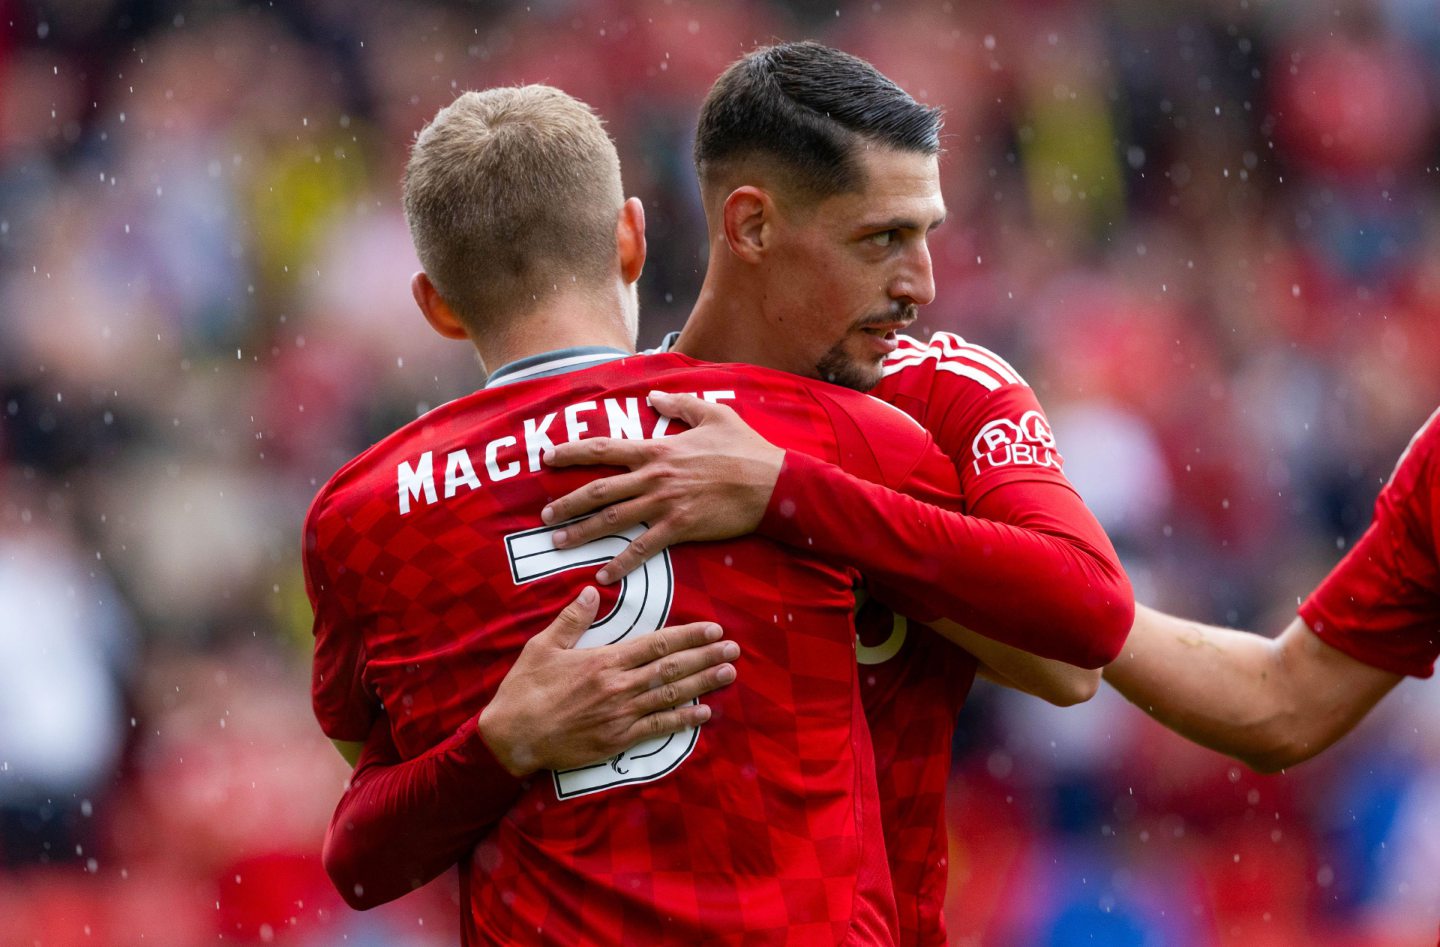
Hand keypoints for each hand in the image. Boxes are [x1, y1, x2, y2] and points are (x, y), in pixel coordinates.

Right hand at [477, 587, 739, 776]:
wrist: (512, 737)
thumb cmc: (525, 689)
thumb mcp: (544, 646)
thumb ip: (573, 619)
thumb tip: (594, 590)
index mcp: (604, 660)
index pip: (656, 644)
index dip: (687, 636)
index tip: (712, 629)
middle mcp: (619, 687)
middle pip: (671, 669)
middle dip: (705, 657)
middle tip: (733, 649)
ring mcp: (621, 715)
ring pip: (671, 696)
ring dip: (703, 684)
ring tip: (728, 674)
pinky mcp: (618, 740)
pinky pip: (658, 728)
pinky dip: (683, 720)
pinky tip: (704, 712)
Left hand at [539, 390, 784, 582]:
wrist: (771, 482)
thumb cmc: (745, 448)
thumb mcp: (713, 414)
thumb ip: (679, 405)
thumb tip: (653, 396)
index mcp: (657, 450)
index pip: (604, 449)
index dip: (572, 453)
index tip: (548, 458)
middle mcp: (653, 477)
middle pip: (599, 490)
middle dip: (567, 503)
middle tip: (544, 515)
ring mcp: (664, 504)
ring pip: (612, 520)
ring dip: (582, 533)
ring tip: (558, 544)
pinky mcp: (679, 528)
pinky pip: (642, 549)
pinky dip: (620, 564)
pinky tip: (603, 576)